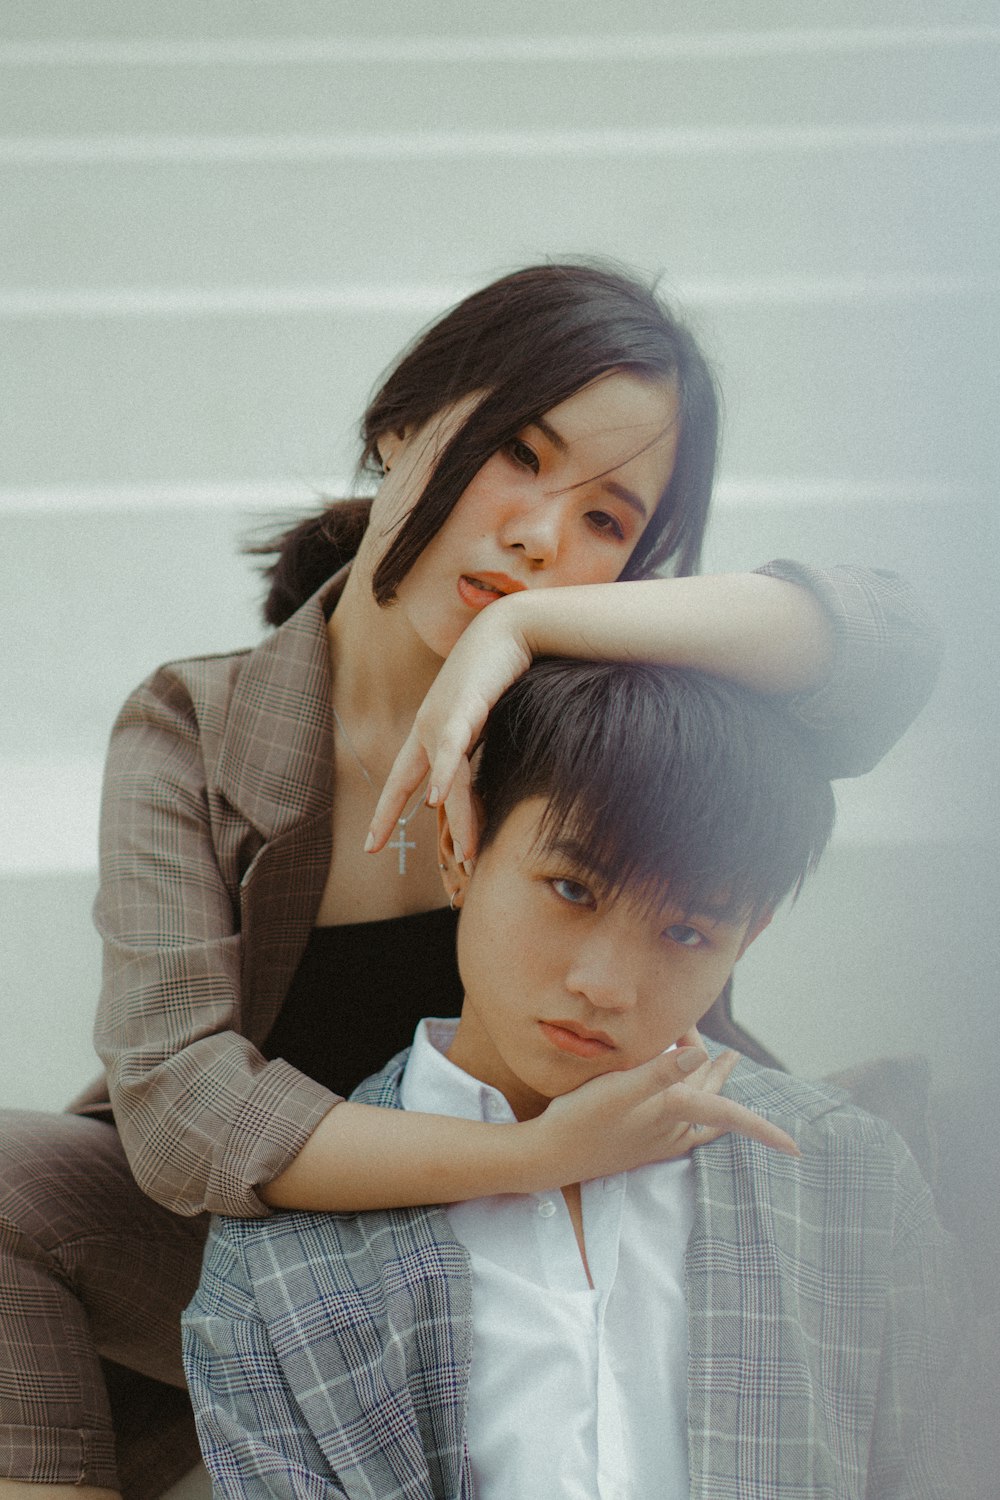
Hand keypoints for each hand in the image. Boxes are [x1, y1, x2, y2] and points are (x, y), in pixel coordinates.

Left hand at [366, 602, 531, 864]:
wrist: (512, 627)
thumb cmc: (498, 671)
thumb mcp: (482, 716)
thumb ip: (475, 746)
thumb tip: (476, 780)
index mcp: (430, 731)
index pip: (401, 780)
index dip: (385, 812)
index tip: (369, 844)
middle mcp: (430, 726)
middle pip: (416, 786)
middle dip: (399, 820)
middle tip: (387, 854)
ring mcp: (445, 717)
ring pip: (447, 779)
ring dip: (458, 818)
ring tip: (467, 854)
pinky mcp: (467, 707)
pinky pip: (452, 748)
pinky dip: (444, 775)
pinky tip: (435, 800)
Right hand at [537, 1032, 798, 1182]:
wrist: (550, 1155)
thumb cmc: (582, 1119)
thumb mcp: (617, 1089)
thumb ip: (658, 1070)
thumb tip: (701, 1054)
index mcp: (673, 1111)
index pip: (728, 1115)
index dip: (762, 1129)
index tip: (796, 1148)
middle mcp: (671, 1128)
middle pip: (708, 1096)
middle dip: (716, 1069)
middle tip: (724, 1047)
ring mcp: (657, 1136)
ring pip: (693, 1105)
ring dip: (703, 1080)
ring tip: (721, 1060)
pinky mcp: (641, 1140)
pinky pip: (679, 1124)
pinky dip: (690, 1108)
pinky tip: (684, 1105)